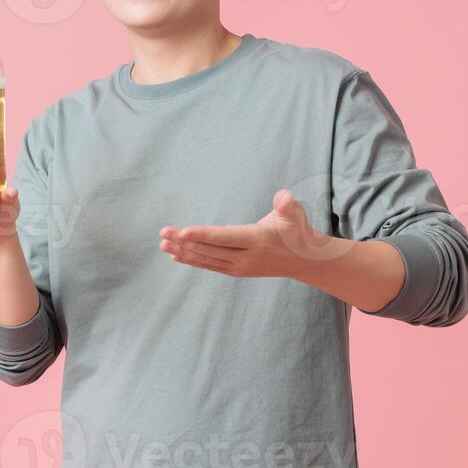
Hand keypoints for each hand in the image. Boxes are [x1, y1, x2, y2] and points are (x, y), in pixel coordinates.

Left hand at [159, 189, 325, 278]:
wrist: (304, 261)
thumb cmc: (298, 230)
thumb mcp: (296, 214)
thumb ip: (288, 205)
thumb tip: (286, 197)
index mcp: (257, 240)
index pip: (225, 237)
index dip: (202, 234)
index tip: (181, 231)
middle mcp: (246, 257)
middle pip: (210, 249)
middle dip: (184, 242)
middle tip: (163, 233)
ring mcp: (239, 267)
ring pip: (206, 259)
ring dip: (183, 252)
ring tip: (162, 244)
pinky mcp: (236, 270)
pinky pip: (210, 266)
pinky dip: (192, 261)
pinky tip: (175, 256)